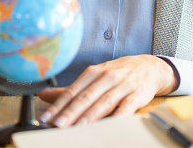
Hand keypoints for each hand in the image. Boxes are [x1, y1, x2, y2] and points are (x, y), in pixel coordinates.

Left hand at [37, 55, 177, 126]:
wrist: (149, 66)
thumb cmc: (118, 74)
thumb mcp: (95, 76)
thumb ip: (70, 89)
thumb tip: (43, 95)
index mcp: (94, 72)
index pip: (73, 90)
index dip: (59, 104)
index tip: (47, 117)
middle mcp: (107, 76)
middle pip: (87, 96)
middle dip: (71, 111)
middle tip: (58, 124)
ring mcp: (123, 85)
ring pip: (104, 101)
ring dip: (91, 115)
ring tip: (78, 127)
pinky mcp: (138, 94)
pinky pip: (127, 106)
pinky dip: (118, 115)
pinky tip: (110, 124)